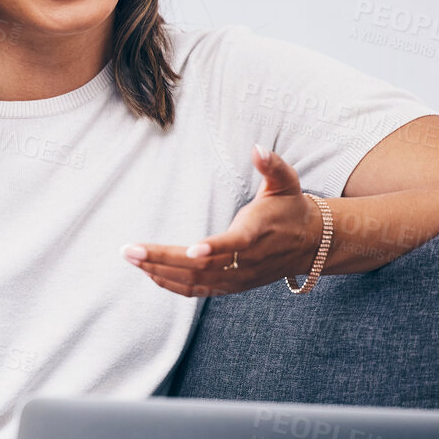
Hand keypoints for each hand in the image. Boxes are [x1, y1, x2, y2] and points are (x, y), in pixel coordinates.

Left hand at [122, 144, 320, 297]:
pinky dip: (170, 283)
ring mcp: (237, 279)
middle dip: (162, 259)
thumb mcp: (286, 182)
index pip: (236, 245)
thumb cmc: (290, 208)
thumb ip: (272, 165)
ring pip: (194, 282)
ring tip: (132, 258)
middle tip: (130, 251)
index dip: (215, 248)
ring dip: (160, 271)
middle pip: (202, 267)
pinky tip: (148, 272)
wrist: (309, 244)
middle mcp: (246, 262)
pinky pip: (196, 290)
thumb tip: (258, 148)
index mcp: (258, 234)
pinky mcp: (230, 287)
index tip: (192, 249)